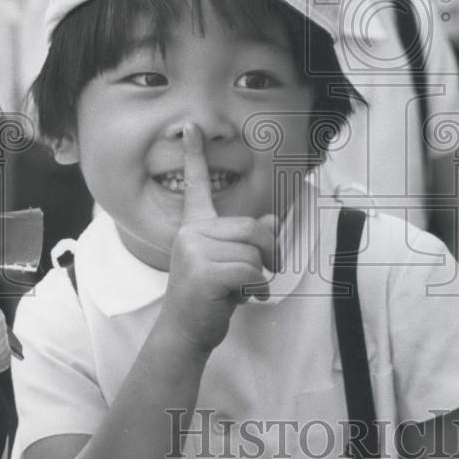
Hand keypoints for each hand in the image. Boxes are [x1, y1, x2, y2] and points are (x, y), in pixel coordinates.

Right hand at [162, 122, 279, 354]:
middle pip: (253, 228)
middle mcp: (191, 232)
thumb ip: (249, 241)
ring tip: (239, 289)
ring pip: (254, 252)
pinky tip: (239, 298)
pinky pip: (250, 270)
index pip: (195, 184)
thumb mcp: (232, 264)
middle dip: (267, 254)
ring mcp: (193, 250)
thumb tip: (273, 222)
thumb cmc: (210, 298)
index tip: (191, 125)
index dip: (195, 154)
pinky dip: (255, 287)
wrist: (185, 333)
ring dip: (258, 276)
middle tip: (260, 276)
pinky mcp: (202, 271)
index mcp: (195, 226)